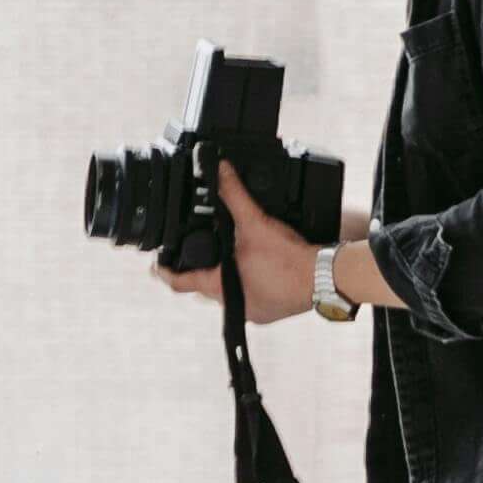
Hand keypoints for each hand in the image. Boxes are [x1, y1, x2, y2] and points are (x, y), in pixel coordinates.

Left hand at [150, 164, 356, 318]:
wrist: (325, 279)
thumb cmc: (288, 260)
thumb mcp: (255, 223)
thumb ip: (234, 196)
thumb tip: (219, 170)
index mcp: (220, 287)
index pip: (181, 283)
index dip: (166, 273)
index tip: (157, 267)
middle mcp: (233, 305)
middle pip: (204, 289)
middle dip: (201, 272)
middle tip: (197, 255)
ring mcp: (253, 312)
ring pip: (229, 295)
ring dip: (227, 278)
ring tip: (228, 258)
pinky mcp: (271, 312)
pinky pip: (251, 299)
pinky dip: (249, 284)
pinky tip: (257, 270)